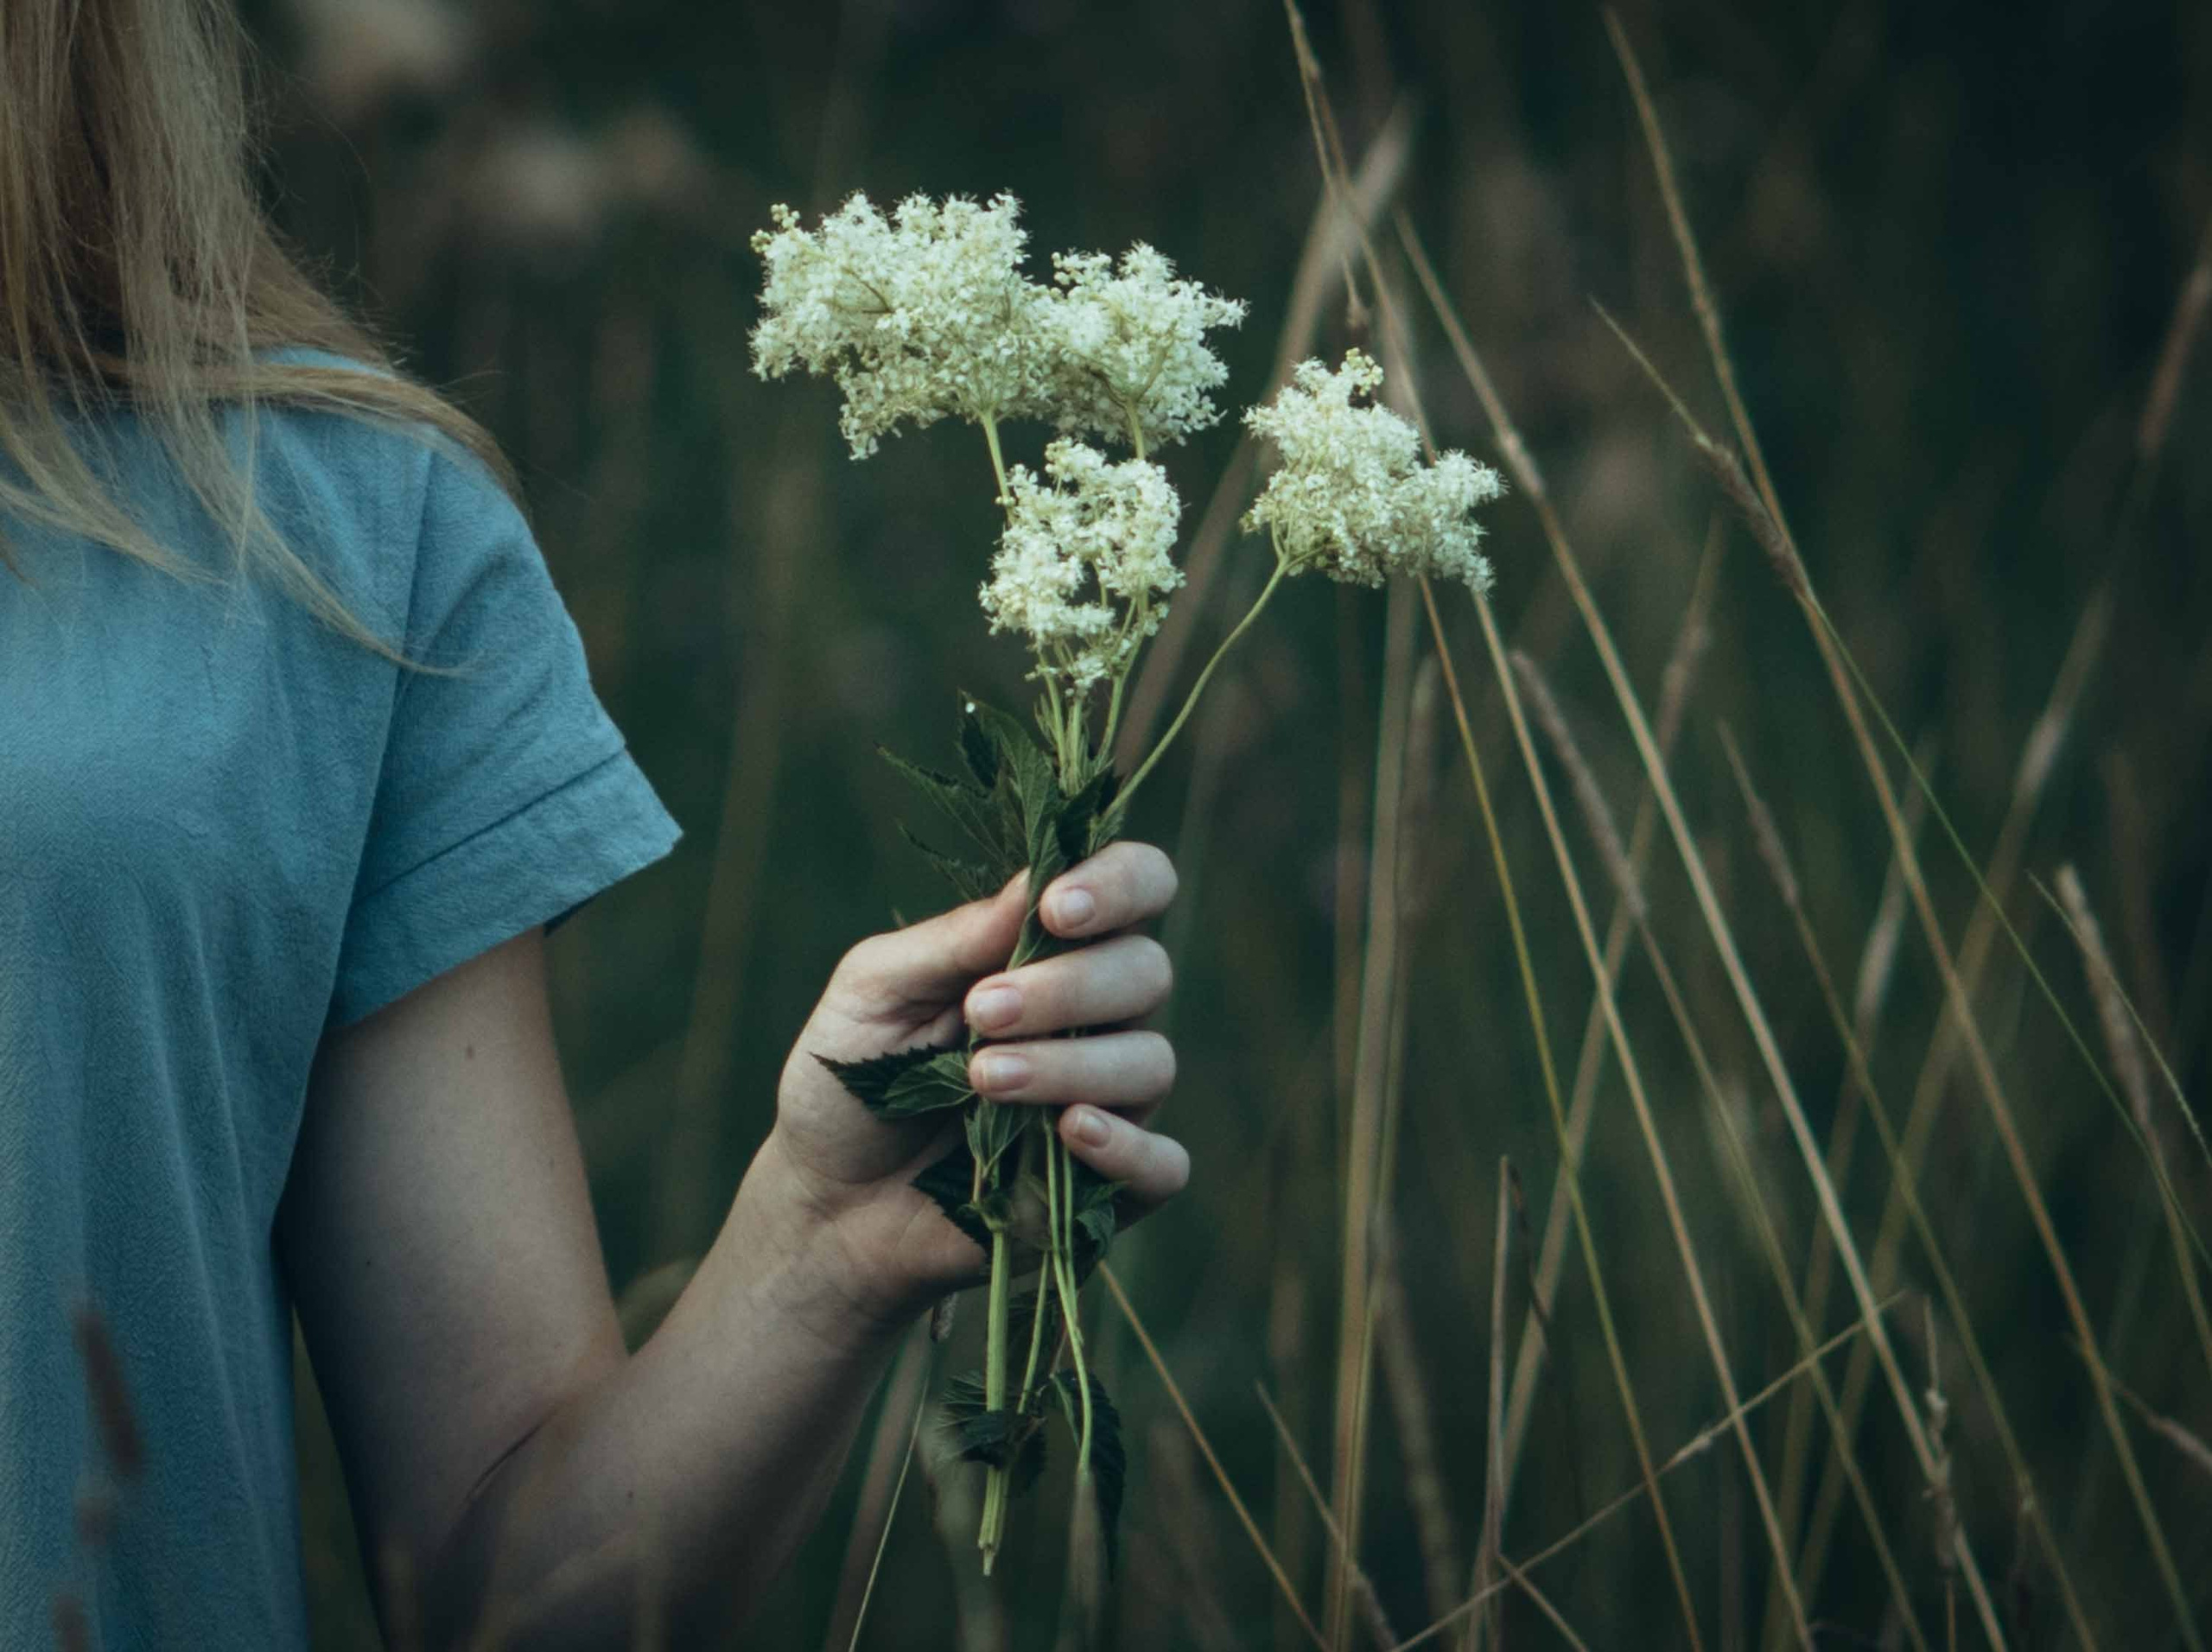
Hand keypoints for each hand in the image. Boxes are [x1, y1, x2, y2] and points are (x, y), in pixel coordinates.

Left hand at [760, 842, 1187, 1327]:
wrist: (826, 1202)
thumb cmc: (850, 1078)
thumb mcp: (875, 991)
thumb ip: (955, 939)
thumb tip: (1034, 882)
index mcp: (1052, 951)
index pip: (1137, 886)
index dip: (1117, 883)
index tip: (1055, 909)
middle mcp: (1098, 1018)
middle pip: (1146, 973)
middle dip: (1070, 987)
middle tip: (982, 1012)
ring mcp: (1110, 1102)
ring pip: (1152, 1063)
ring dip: (1071, 1065)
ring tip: (982, 1080)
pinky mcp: (1107, 1187)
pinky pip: (1164, 1166)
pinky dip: (1128, 1148)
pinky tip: (1069, 1133)